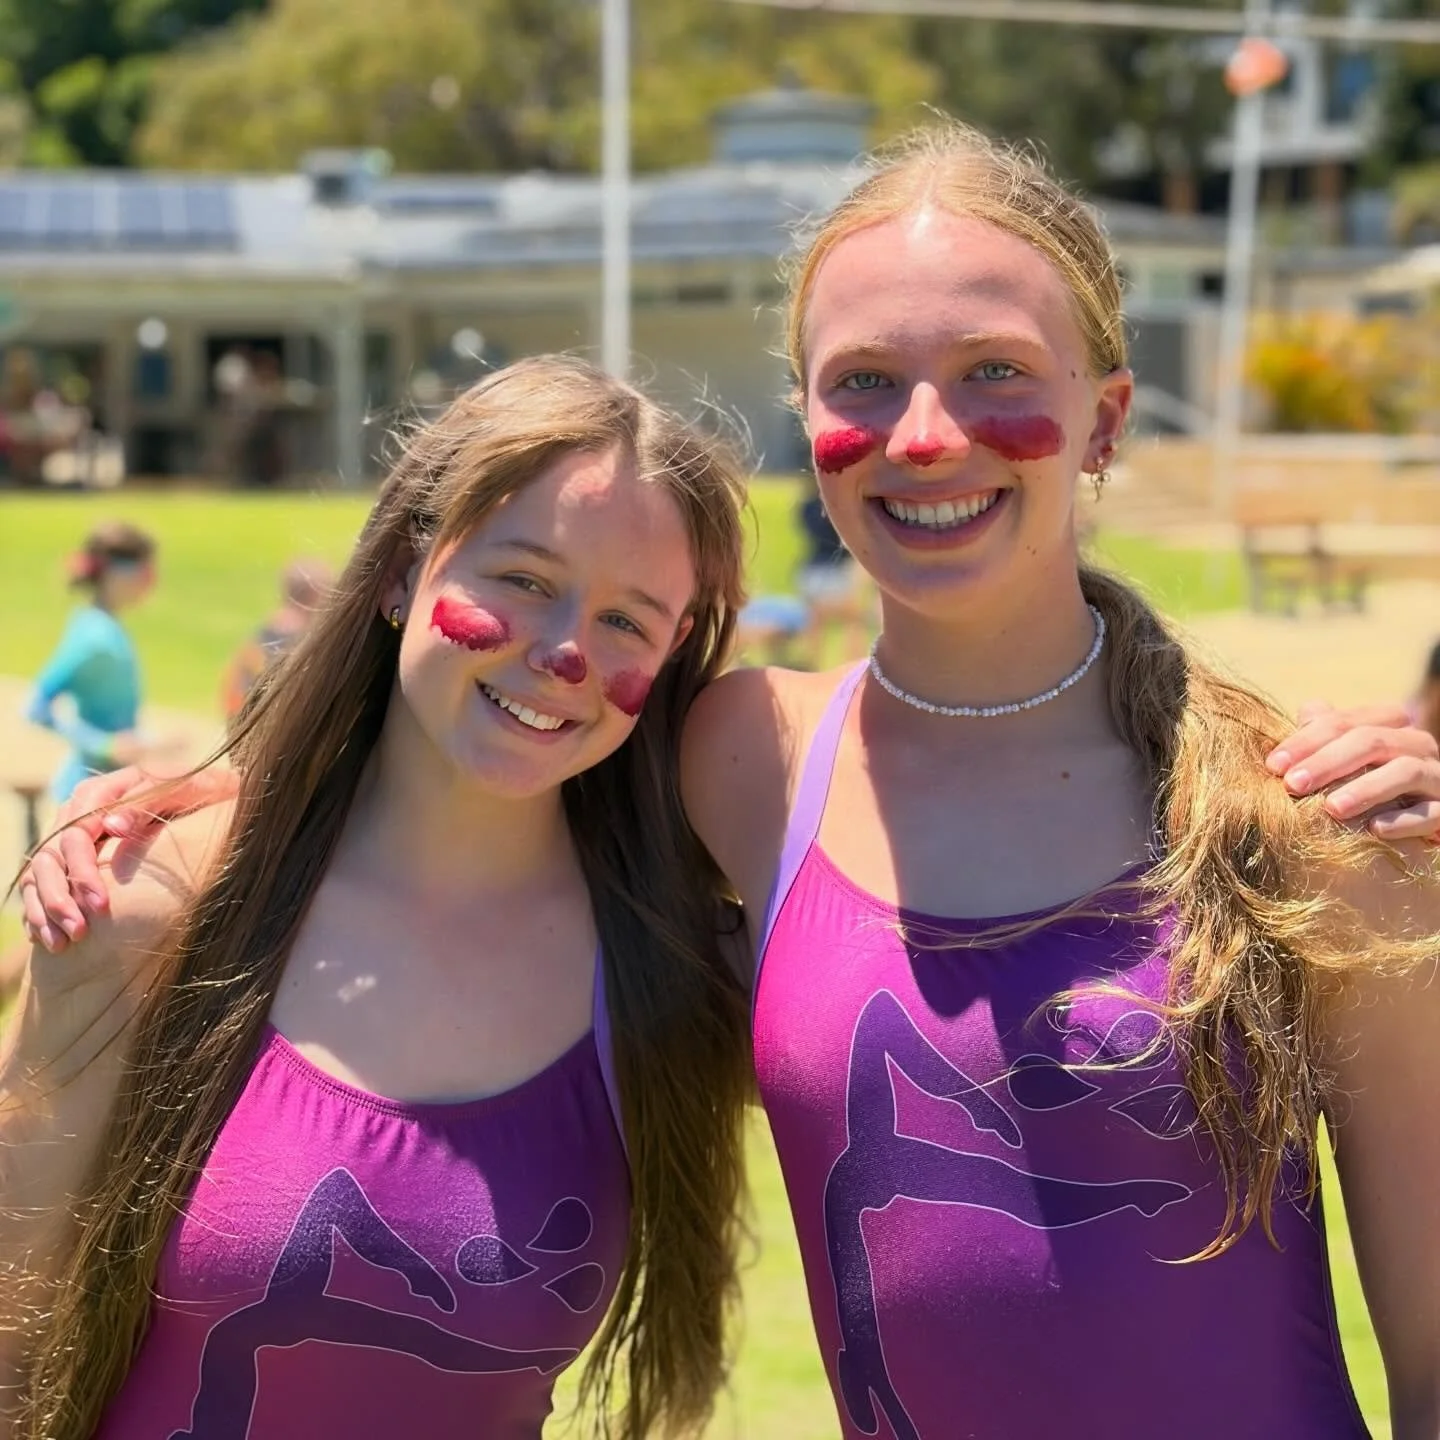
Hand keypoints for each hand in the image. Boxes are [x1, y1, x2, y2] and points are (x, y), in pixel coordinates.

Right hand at [18, 765, 238, 951]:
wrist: (215, 798)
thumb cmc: (203, 793)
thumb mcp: (184, 791)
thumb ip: (146, 805)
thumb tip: (113, 827)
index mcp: (105, 790)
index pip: (76, 827)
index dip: (83, 865)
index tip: (100, 903)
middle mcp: (82, 812)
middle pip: (53, 853)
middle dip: (62, 894)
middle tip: (81, 930)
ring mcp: (74, 838)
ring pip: (41, 871)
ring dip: (47, 908)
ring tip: (64, 942)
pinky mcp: (73, 861)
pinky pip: (40, 887)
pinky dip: (40, 913)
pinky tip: (51, 940)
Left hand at [1265, 700, 1439, 840]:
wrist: (1417, 823)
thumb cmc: (1366, 786)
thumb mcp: (1344, 758)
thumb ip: (1325, 733)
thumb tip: (1308, 710)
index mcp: (1388, 726)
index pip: (1343, 723)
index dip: (1305, 741)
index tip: (1273, 766)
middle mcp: (1416, 745)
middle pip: (1371, 741)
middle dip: (1327, 762)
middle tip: (1292, 785)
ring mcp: (1437, 777)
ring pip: (1405, 771)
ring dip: (1366, 789)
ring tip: (1332, 809)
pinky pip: (1433, 812)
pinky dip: (1404, 820)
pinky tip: (1374, 829)